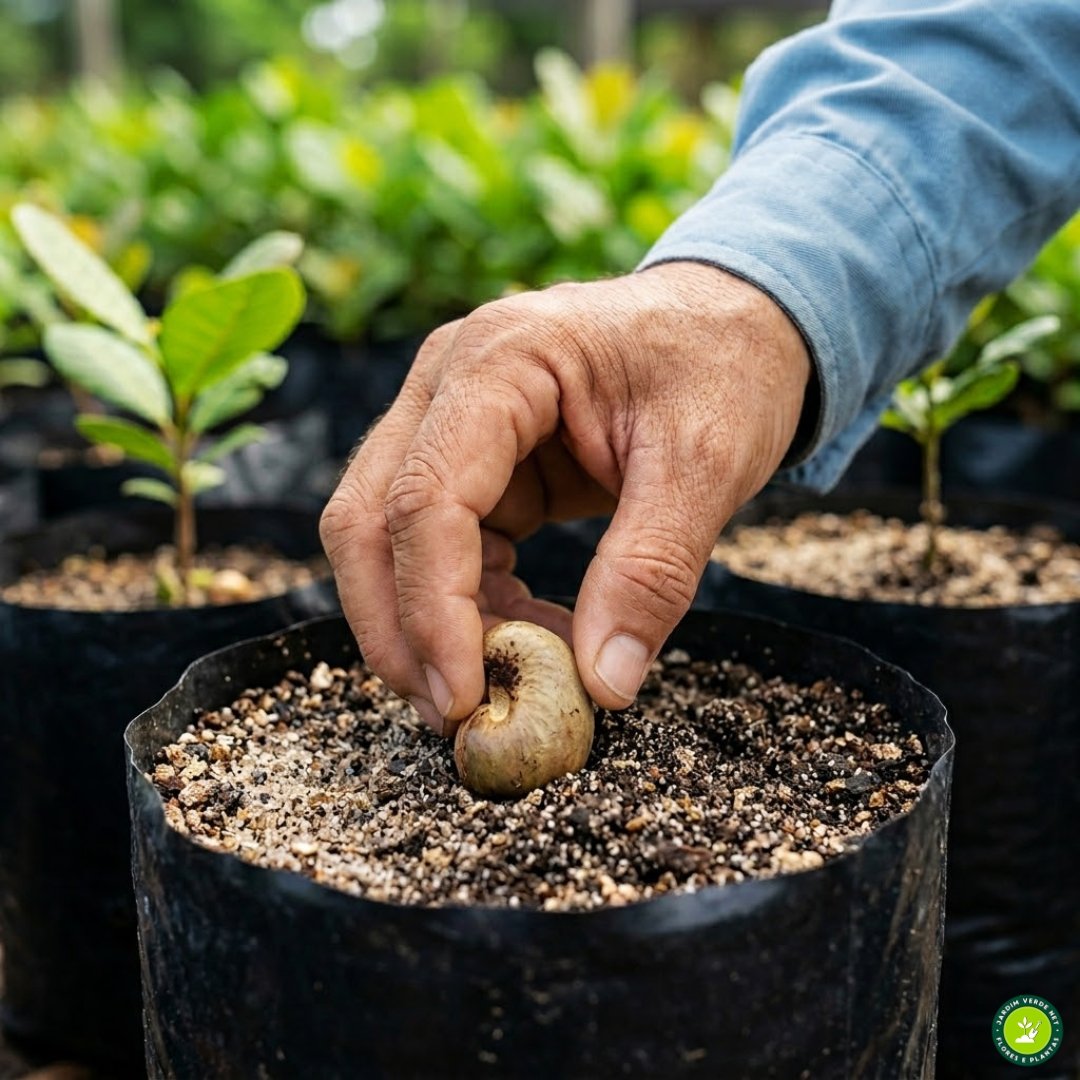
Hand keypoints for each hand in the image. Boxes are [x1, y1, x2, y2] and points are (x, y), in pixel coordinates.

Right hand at [320, 262, 810, 732]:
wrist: (737, 321)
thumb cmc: (724, 366)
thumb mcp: (707, 461)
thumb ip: (652, 571)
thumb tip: (603, 686)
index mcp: (501, 358)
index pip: (427, 498)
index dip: (433, 609)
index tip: (467, 698)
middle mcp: (450, 382)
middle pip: (371, 520)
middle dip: (398, 628)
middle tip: (452, 715)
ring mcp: (451, 419)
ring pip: (388, 538)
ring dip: (426, 624)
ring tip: (501, 685)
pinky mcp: (475, 461)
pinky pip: (442, 546)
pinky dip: (468, 606)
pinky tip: (526, 637)